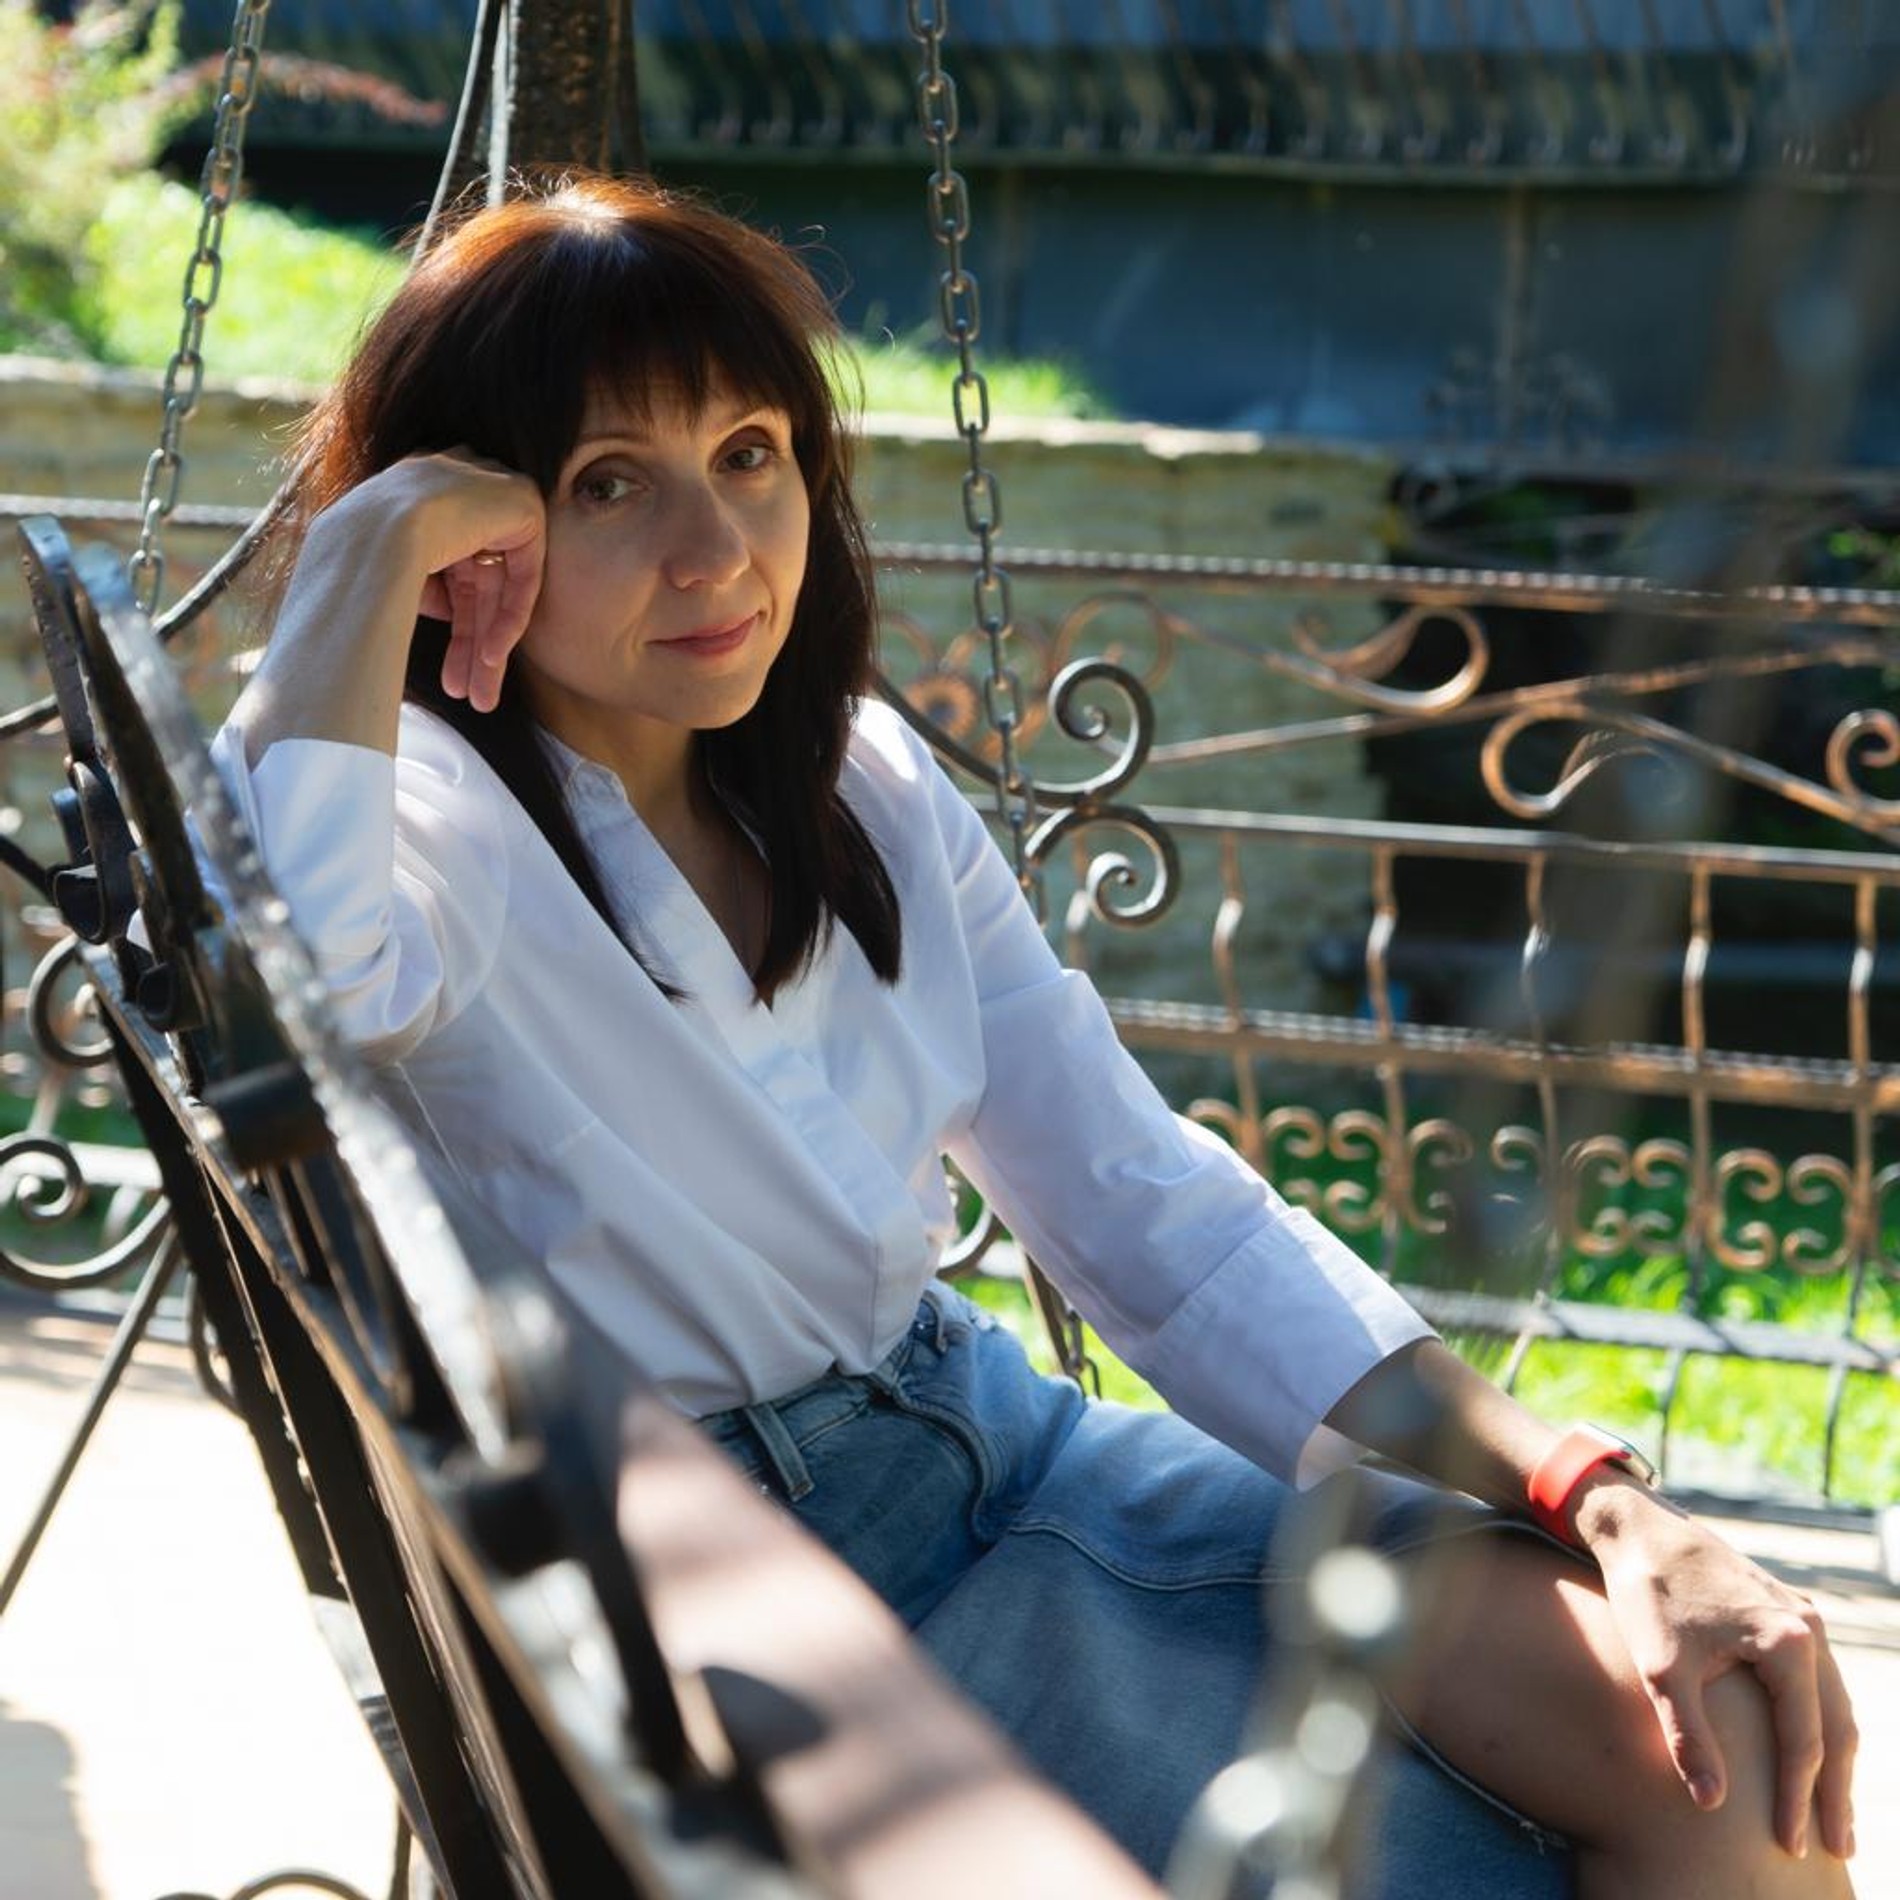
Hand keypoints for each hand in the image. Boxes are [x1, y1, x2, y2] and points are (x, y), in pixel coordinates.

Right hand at [320, 450, 545, 713]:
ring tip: (479, 697)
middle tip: (467, 694)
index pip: (446, 565)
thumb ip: (422, 587)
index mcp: (419, 491)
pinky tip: (493, 658)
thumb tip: (444, 609)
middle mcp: (456, 485)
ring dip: (487, 644)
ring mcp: (490, 490)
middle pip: (474, 582)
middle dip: (469, 644)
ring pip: (497, 586)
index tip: (446, 673)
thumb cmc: (358, 562)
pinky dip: (509, 618)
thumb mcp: (389, 578)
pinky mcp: (522, 505)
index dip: (448, 622)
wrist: (374, 535)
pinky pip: (524, 575)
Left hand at [1574, 1473, 1857, 1859]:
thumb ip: (1688, 1737)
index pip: (1802, 1740)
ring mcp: (1801, 1616)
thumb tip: (1712, 1804)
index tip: (1789, 1845)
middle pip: (1835, 1726)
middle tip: (1837, 1848)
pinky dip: (1820, 1721)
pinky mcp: (1785, 1610)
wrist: (1636, 1526)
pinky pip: (1818, 1679)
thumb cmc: (1645, 1594)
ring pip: (1834, 1703)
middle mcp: (1808, 1627)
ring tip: (1829, 1813)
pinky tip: (1810, 1750)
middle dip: (1833, 1791)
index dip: (1795, 1798)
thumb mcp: (1661, 1670)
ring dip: (1833, 1759)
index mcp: (1787, 1642)